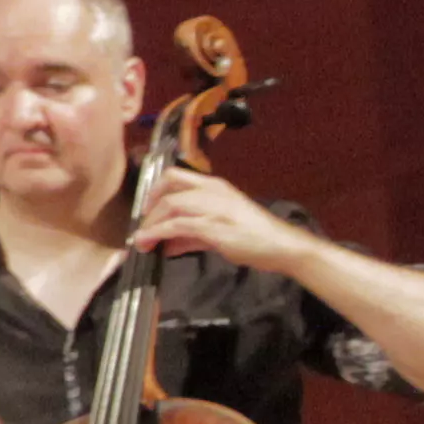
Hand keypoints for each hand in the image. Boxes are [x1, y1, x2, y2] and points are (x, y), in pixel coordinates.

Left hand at [130, 166, 312, 276]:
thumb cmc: (254, 237)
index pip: (174, 176)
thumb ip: (191, 234)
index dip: (154, 191)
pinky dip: (158, 233)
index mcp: (215, 186)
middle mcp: (212, 191)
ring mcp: (213, 207)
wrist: (283, 247)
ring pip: (169, 206)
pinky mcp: (213, 226)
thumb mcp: (220, 229)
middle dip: (149, 211)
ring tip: (141, 242)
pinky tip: (150, 243)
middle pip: (167, 191)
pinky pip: (177, 226)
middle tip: (141, 229)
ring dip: (150, 224)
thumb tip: (165, 243)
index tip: (146, 208)